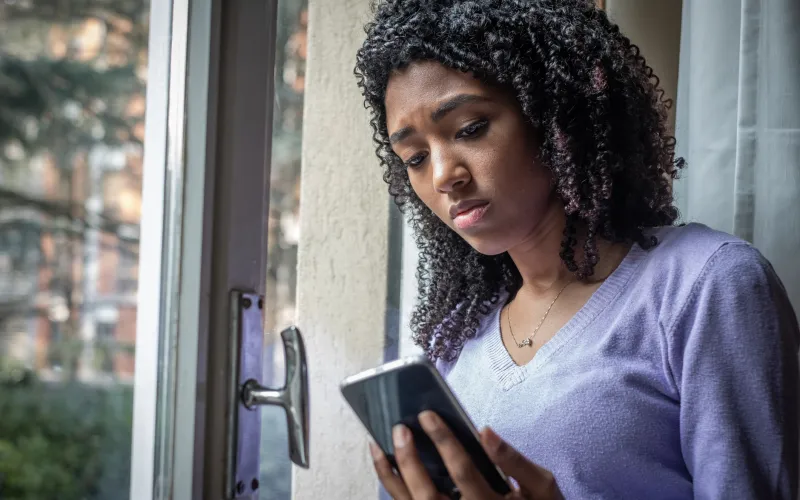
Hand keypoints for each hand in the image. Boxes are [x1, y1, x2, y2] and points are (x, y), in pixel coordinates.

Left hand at [370, 411, 562, 498]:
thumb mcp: (540, 487)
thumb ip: (514, 461)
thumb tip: (485, 431)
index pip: (462, 472)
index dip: (444, 442)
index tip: (427, 415)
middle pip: (427, 494)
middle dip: (410, 459)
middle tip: (400, 427)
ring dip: (390, 474)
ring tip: (377, 442)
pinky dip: (393, 484)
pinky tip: (385, 461)